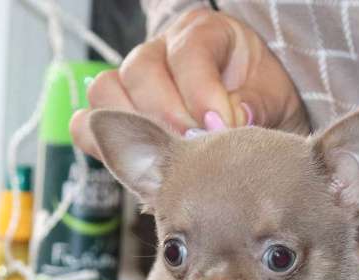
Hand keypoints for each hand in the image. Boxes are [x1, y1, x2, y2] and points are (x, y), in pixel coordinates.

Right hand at [70, 6, 307, 153]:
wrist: (248, 113)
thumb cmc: (259, 99)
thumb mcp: (273, 97)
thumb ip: (258, 104)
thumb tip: (238, 119)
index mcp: (202, 32)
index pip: (188, 53)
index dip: (202, 94)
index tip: (221, 127)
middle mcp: (159, 49)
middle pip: (140, 72)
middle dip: (170, 117)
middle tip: (197, 147)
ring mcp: (130, 80)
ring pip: (106, 92)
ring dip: (136, 131)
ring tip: (171, 159)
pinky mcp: (114, 115)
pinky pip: (85, 125)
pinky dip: (101, 146)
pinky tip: (139, 168)